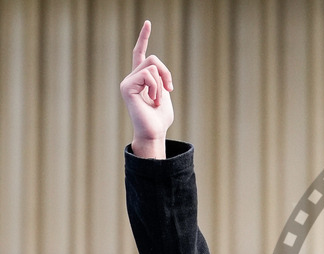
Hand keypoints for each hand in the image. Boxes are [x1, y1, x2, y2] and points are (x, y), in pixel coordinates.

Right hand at [119, 20, 173, 158]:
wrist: (154, 133)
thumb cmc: (160, 118)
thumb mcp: (165, 95)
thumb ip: (162, 80)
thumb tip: (160, 72)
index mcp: (141, 78)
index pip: (140, 53)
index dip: (144, 38)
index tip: (148, 23)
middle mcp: (131, 77)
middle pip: (153, 59)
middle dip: (166, 73)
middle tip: (169, 90)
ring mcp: (127, 81)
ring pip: (152, 67)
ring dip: (161, 84)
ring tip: (157, 100)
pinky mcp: (126, 87)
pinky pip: (147, 76)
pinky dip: (155, 88)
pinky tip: (153, 101)